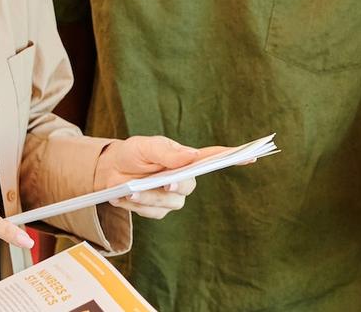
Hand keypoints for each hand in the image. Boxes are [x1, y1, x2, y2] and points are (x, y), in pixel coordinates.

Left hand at [92, 136, 228, 219]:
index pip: (215, 158)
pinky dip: (136, 205)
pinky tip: (124, 195)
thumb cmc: (132, 154)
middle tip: (163, 183)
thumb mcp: (145, 146)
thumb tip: (192, 156)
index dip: (235, 157)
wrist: (108, 171)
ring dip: (147, 197)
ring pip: (169, 203)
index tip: (252, 155)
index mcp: (186, 159)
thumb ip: (166, 151)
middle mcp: (184, 179)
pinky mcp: (159, 210)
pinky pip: (154, 213)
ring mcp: (173, 196)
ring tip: (128, 189)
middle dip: (174, 186)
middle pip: (188, 186)